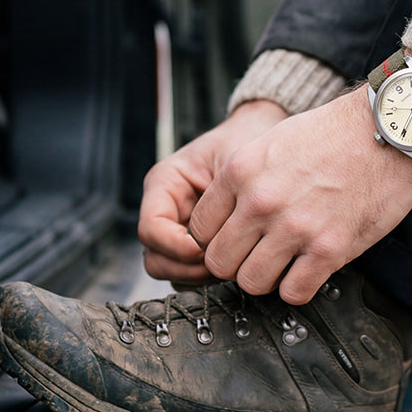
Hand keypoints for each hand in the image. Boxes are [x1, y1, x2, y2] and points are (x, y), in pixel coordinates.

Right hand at [138, 100, 287, 282]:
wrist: (261, 135)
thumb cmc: (244, 141)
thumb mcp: (233, 164)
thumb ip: (223, 200)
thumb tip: (216, 244)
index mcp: (164, 185)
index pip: (151, 229)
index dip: (175, 246)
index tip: (204, 250)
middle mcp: (166, 211)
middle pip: (156, 259)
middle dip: (188, 267)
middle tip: (222, 263)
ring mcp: (179, 231)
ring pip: (173, 272)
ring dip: (200, 276)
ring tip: (233, 263)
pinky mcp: (197, 246)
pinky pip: (193, 274)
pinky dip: (211, 277)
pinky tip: (237, 263)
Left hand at [186, 86, 411, 303]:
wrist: (389, 131)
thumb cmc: (337, 132)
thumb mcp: (273, 141)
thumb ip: (245, 178)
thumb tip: (230, 213)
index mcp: (241, 172)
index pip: (199, 228)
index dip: (215, 238)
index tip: (233, 239)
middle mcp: (261, 201)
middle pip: (218, 262)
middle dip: (235, 263)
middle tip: (255, 256)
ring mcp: (295, 228)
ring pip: (250, 283)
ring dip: (265, 279)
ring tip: (283, 265)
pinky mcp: (330, 249)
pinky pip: (294, 293)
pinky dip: (298, 288)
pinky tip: (308, 270)